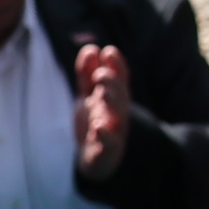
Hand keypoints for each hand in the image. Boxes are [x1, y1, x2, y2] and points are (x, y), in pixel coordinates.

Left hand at [74, 44, 131, 184]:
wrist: (97, 160)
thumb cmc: (95, 123)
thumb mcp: (89, 96)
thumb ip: (87, 74)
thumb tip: (91, 48)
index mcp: (114, 98)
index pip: (119, 78)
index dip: (116, 65)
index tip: (108, 51)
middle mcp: (117, 112)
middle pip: (120, 94)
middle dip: (112, 82)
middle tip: (100, 73)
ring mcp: (114, 131)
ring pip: (117, 115)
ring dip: (112, 101)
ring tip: (101, 90)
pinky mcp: (106, 151)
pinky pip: (109, 143)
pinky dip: (105, 136)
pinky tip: (99, 127)